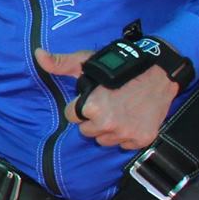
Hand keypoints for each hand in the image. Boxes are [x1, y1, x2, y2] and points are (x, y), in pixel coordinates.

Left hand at [37, 47, 177, 149]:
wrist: (161, 73)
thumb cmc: (122, 67)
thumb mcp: (87, 62)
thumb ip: (60, 63)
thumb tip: (38, 55)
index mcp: (91, 107)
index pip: (71, 116)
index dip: (80, 106)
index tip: (92, 97)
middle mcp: (108, 124)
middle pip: (87, 131)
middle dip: (93, 119)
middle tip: (107, 103)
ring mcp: (126, 133)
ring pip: (104, 140)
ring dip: (108, 129)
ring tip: (120, 110)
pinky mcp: (141, 139)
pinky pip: (124, 144)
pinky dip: (127, 135)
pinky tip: (132, 118)